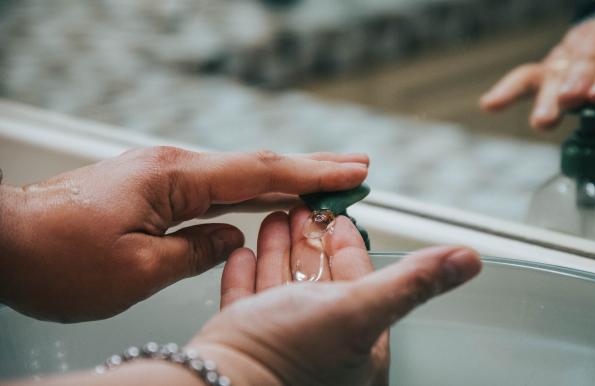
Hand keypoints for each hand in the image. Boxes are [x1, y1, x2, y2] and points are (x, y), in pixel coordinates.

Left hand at [0, 147, 367, 321]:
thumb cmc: (56, 258)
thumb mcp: (137, 270)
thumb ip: (194, 251)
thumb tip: (230, 239)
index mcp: (176, 179)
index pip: (262, 173)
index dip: (314, 174)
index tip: (354, 174)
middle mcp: (173, 167)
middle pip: (257, 165)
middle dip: (310, 168)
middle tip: (356, 168)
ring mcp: (161, 175)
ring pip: (237, 176)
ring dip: (283, 180)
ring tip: (325, 184)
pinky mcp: (149, 187)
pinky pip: (212, 189)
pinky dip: (248, 193)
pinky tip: (266, 201)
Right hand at [187, 207, 481, 385]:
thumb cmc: (290, 357)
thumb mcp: (360, 309)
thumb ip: (412, 281)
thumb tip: (469, 259)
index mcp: (355, 338)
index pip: (358, 279)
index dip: (349, 245)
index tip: (340, 216)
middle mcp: (320, 340)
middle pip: (318, 278)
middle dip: (311, 239)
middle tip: (304, 206)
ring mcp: (278, 339)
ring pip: (282, 284)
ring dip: (281, 249)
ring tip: (276, 218)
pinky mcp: (242, 339)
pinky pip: (246, 299)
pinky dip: (248, 272)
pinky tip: (244, 251)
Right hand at [480, 9, 594, 129]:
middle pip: (585, 59)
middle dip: (577, 82)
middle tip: (571, 102)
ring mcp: (570, 53)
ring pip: (555, 70)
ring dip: (547, 96)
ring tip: (543, 121)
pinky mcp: (551, 69)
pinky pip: (527, 76)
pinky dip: (508, 90)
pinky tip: (489, 104)